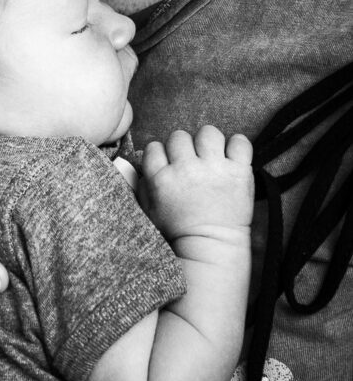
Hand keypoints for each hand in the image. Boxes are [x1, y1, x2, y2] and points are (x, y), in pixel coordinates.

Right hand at [141, 125, 253, 240]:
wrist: (212, 247)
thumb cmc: (179, 231)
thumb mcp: (149, 211)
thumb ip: (142, 184)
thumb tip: (144, 162)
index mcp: (162, 179)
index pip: (154, 147)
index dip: (161, 155)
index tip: (169, 165)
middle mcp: (186, 169)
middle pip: (179, 136)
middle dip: (183, 148)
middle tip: (190, 163)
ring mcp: (214, 169)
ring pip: (208, 133)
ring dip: (208, 143)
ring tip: (211, 157)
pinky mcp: (238, 172)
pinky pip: (240, 142)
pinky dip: (237, 146)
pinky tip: (231, 157)